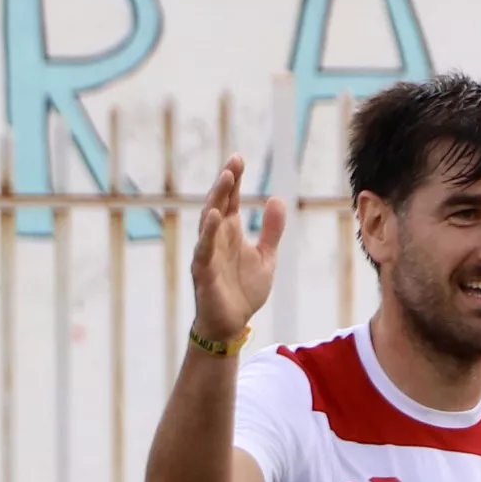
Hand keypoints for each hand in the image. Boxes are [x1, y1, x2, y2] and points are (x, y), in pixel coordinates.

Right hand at [190, 156, 283, 345]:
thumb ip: (271, 230)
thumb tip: (277, 199)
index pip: (230, 200)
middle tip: (234, 162)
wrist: (231, 323)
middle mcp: (216, 238)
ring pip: (208, 221)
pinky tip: (214, 216)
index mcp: (230, 232)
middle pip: (218, 203)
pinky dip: (208, 233)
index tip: (239, 158)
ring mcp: (208, 253)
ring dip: (216, 199)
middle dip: (225, 182)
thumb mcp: (266, 257)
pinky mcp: (203, 271)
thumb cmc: (244, 290)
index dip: (234, 179)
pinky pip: (204, 249)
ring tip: (225, 179)